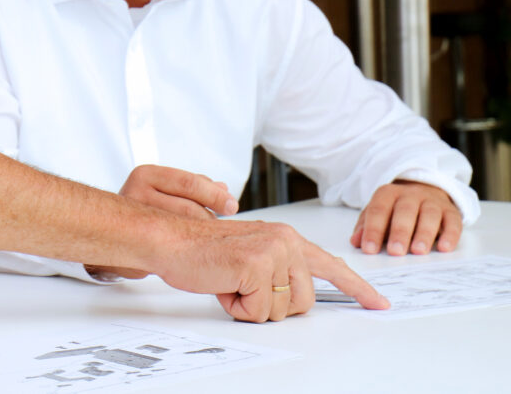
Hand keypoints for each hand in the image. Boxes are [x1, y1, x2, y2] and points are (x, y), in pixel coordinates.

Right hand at [89, 165, 240, 279]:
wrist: (105, 228)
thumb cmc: (142, 207)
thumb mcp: (166, 188)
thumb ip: (195, 187)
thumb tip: (223, 189)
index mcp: (146, 175)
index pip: (188, 182)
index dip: (214, 196)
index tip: (231, 205)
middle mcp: (135, 194)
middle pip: (188, 209)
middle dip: (210, 220)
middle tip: (219, 229)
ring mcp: (130, 221)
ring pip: (181, 232)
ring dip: (200, 239)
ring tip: (205, 242)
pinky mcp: (130, 247)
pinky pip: (169, 252)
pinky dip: (187, 253)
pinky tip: (193, 254)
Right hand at [155, 217, 389, 321]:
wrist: (171, 241)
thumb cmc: (203, 253)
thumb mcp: (250, 257)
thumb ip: (278, 270)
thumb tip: (297, 298)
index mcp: (286, 237)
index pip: (331, 266)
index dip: (357, 288)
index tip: (378, 303)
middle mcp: (285, 241)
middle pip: (304, 303)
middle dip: (272, 306)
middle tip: (242, 288)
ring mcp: (273, 252)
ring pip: (282, 311)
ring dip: (252, 307)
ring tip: (230, 283)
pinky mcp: (256, 266)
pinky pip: (258, 312)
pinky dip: (237, 308)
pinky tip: (223, 285)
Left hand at [350, 180, 462, 254]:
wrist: (425, 190)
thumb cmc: (395, 209)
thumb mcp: (377, 213)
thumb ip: (365, 226)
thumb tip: (355, 242)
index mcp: (388, 194)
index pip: (378, 210)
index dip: (373, 230)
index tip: (369, 249)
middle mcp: (410, 195)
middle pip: (404, 211)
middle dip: (399, 232)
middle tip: (395, 251)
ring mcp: (432, 202)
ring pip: (429, 215)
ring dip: (424, 233)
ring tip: (418, 251)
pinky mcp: (451, 211)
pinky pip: (453, 221)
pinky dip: (450, 235)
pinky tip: (444, 248)